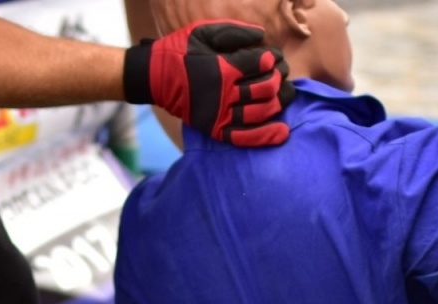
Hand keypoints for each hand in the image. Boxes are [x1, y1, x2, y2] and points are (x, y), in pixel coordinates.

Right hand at [123, 20, 293, 147]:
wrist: (154, 77)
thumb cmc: (179, 51)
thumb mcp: (202, 31)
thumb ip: (233, 32)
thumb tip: (262, 35)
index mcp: (222, 68)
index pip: (259, 64)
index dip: (271, 59)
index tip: (271, 56)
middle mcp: (223, 94)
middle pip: (265, 89)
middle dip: (277, 78)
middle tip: (278, 73)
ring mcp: (219, 115)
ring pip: (260, 112)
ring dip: (278, 102)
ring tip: (284, 94)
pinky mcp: (215, 129)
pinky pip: (244, 137)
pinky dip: (265, 136)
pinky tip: (282, 132)